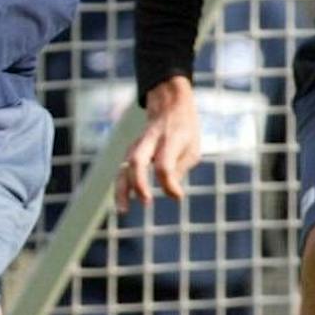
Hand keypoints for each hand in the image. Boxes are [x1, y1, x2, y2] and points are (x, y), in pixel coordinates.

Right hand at [116, 76, 201, 208]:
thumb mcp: (192, 148)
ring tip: (123, 211)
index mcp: (171, 139)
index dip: (169, 183)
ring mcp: (138, 144)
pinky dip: (121, 187)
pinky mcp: (131, 151)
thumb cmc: (184, 131)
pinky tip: (123, 204)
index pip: (164, 164)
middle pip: (137, 161)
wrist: (169, 104)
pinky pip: (123, 170)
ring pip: (125, 167)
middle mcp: (150, 141)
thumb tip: (172, 194)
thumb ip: (179, 169)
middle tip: (146, 201)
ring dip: (123, 189)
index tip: (178, 196)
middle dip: (139, 183)